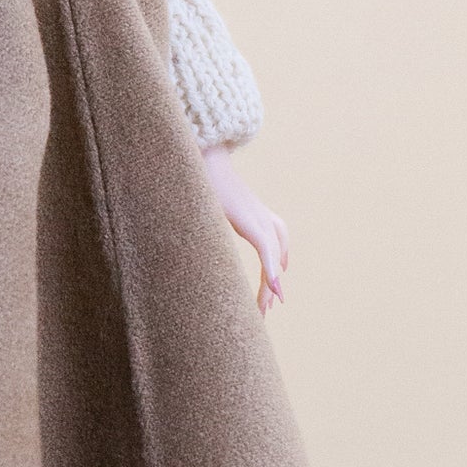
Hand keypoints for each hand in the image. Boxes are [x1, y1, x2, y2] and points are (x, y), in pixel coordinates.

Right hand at [202, 146, 288, 315]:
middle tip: (269, 305)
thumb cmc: (199, 179)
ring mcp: (258, 217)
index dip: (277, 261)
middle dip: (272, 279)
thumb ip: (210, 218)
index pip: (276, 238)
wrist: (200, 158)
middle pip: (277, 250)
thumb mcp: (209, 205)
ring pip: (272, 256)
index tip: (275, 282)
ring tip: (266, 307)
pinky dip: (270, 270)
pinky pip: (266, 250)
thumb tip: (188, 226)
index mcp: (254, 210)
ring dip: (270, 283)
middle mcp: (261, 214)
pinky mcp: (250, 221)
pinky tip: (273, 288)